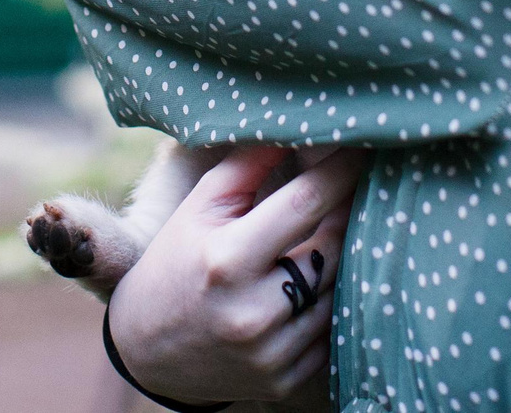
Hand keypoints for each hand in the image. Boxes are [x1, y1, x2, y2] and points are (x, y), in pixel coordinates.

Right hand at [106, 145, 366, 410]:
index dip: (340, 171)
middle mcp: (252, 312)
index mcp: (226, 260)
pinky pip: (332, 333)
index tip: (363, 146)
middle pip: (333, 248)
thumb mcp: (199, 208)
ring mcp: (270, 353)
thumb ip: (247, 164)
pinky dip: (332, 304)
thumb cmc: (176, 262)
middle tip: (363, 185)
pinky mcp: (284, 382)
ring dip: (345, 260)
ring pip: (339, 292)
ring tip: (340, 232)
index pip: (304, 204)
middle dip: (350, 212)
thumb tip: (296, 127)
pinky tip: (321, 282)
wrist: (147, 351)